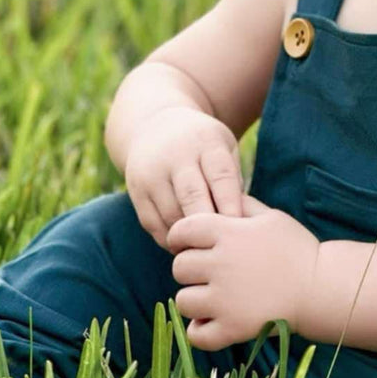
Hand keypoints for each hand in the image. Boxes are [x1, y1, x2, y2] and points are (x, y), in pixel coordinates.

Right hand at [124, 107, 246, 249]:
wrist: (155, 126)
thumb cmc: (203, 145)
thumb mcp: (223, 146)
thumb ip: (232, 179)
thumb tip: (237, 221)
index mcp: (205, 142)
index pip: (221, 176)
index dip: (231, 204)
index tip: (240, 228)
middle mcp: (175, 156)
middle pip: (192, 197)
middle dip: (208, 225)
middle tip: (223, 247)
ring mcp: (151, 173)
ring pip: (171, 215)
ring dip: (189, 237)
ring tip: (207, 251)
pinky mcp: (136, 190)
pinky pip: (153, 224)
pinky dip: (169, 239)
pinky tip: (185, 246)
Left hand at [166, 193, 319, 349]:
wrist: (322, 288)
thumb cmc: (298, 249)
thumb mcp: (272, 217)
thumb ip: (241, 205)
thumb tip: (217, 198)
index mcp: (230, 233)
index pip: (182, 231)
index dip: (181, 238)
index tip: (189, 245)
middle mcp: (223, 265)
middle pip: (179, 267)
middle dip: (189, 269)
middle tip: (207, 273)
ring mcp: (226, 300)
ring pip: (182, 301)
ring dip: (194, 300)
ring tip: (212, 298)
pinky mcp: (234, 328)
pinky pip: (197, 335)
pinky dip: (200, 330)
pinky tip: (214, 321)